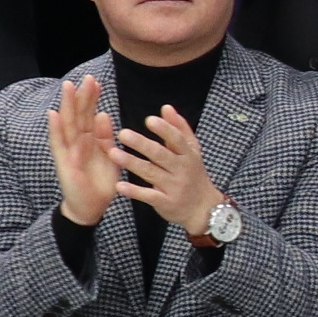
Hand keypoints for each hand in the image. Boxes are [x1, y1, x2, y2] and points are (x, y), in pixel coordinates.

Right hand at [47, 75, 118, 227]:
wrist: (91, 207)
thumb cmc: (101, 182)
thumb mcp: (110, 157)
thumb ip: (106, 137)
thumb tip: (104, 114)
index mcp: (90, 139)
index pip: (90, 114)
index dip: (92, 98)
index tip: (97, 81)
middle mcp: (77, 141)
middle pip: (78, 114)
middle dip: (82, 96)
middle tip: (87, 77)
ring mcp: (68, 150)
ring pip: (67, 124)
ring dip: (67, 105)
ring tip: (67, 86)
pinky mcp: (63, 162)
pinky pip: (58, 144)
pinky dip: (55, 129)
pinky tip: (53, 115)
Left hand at [113, 107, 225, 235]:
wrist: (203, 209)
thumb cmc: (193, 175)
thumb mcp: (192, 151)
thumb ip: (179, 128)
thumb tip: (166, 107)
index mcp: (188, 155)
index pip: (177, 140)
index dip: (165, 129)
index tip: (149, 120)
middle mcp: (182, 170)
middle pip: (161, 155)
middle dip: (142, 144)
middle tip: (123, 134)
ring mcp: (174, 187)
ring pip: (151, 173)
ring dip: (132, 163)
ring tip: (113, 154)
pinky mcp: (165, 203)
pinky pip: (148, 196)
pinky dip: (134, 191)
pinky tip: (119, 186)